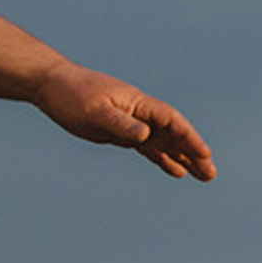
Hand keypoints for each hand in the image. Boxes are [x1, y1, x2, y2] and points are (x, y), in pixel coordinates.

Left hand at [34, 61, 217, 179]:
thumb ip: (121, 124)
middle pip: (174, 134)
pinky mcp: (122, 133)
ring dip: (184, 158)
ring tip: (203, 176)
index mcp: (138, 103)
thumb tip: (146, 136)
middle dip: (194, 153)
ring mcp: (133, 123)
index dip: (189, 138)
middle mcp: (140, 114)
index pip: (171, 121)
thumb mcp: (95, 111)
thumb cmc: (72, 94)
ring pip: (165, 143)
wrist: (52, 86)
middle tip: (210, 174)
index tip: (204, 154)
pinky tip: (176, 171)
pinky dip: (163, 159)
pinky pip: (149, 148)